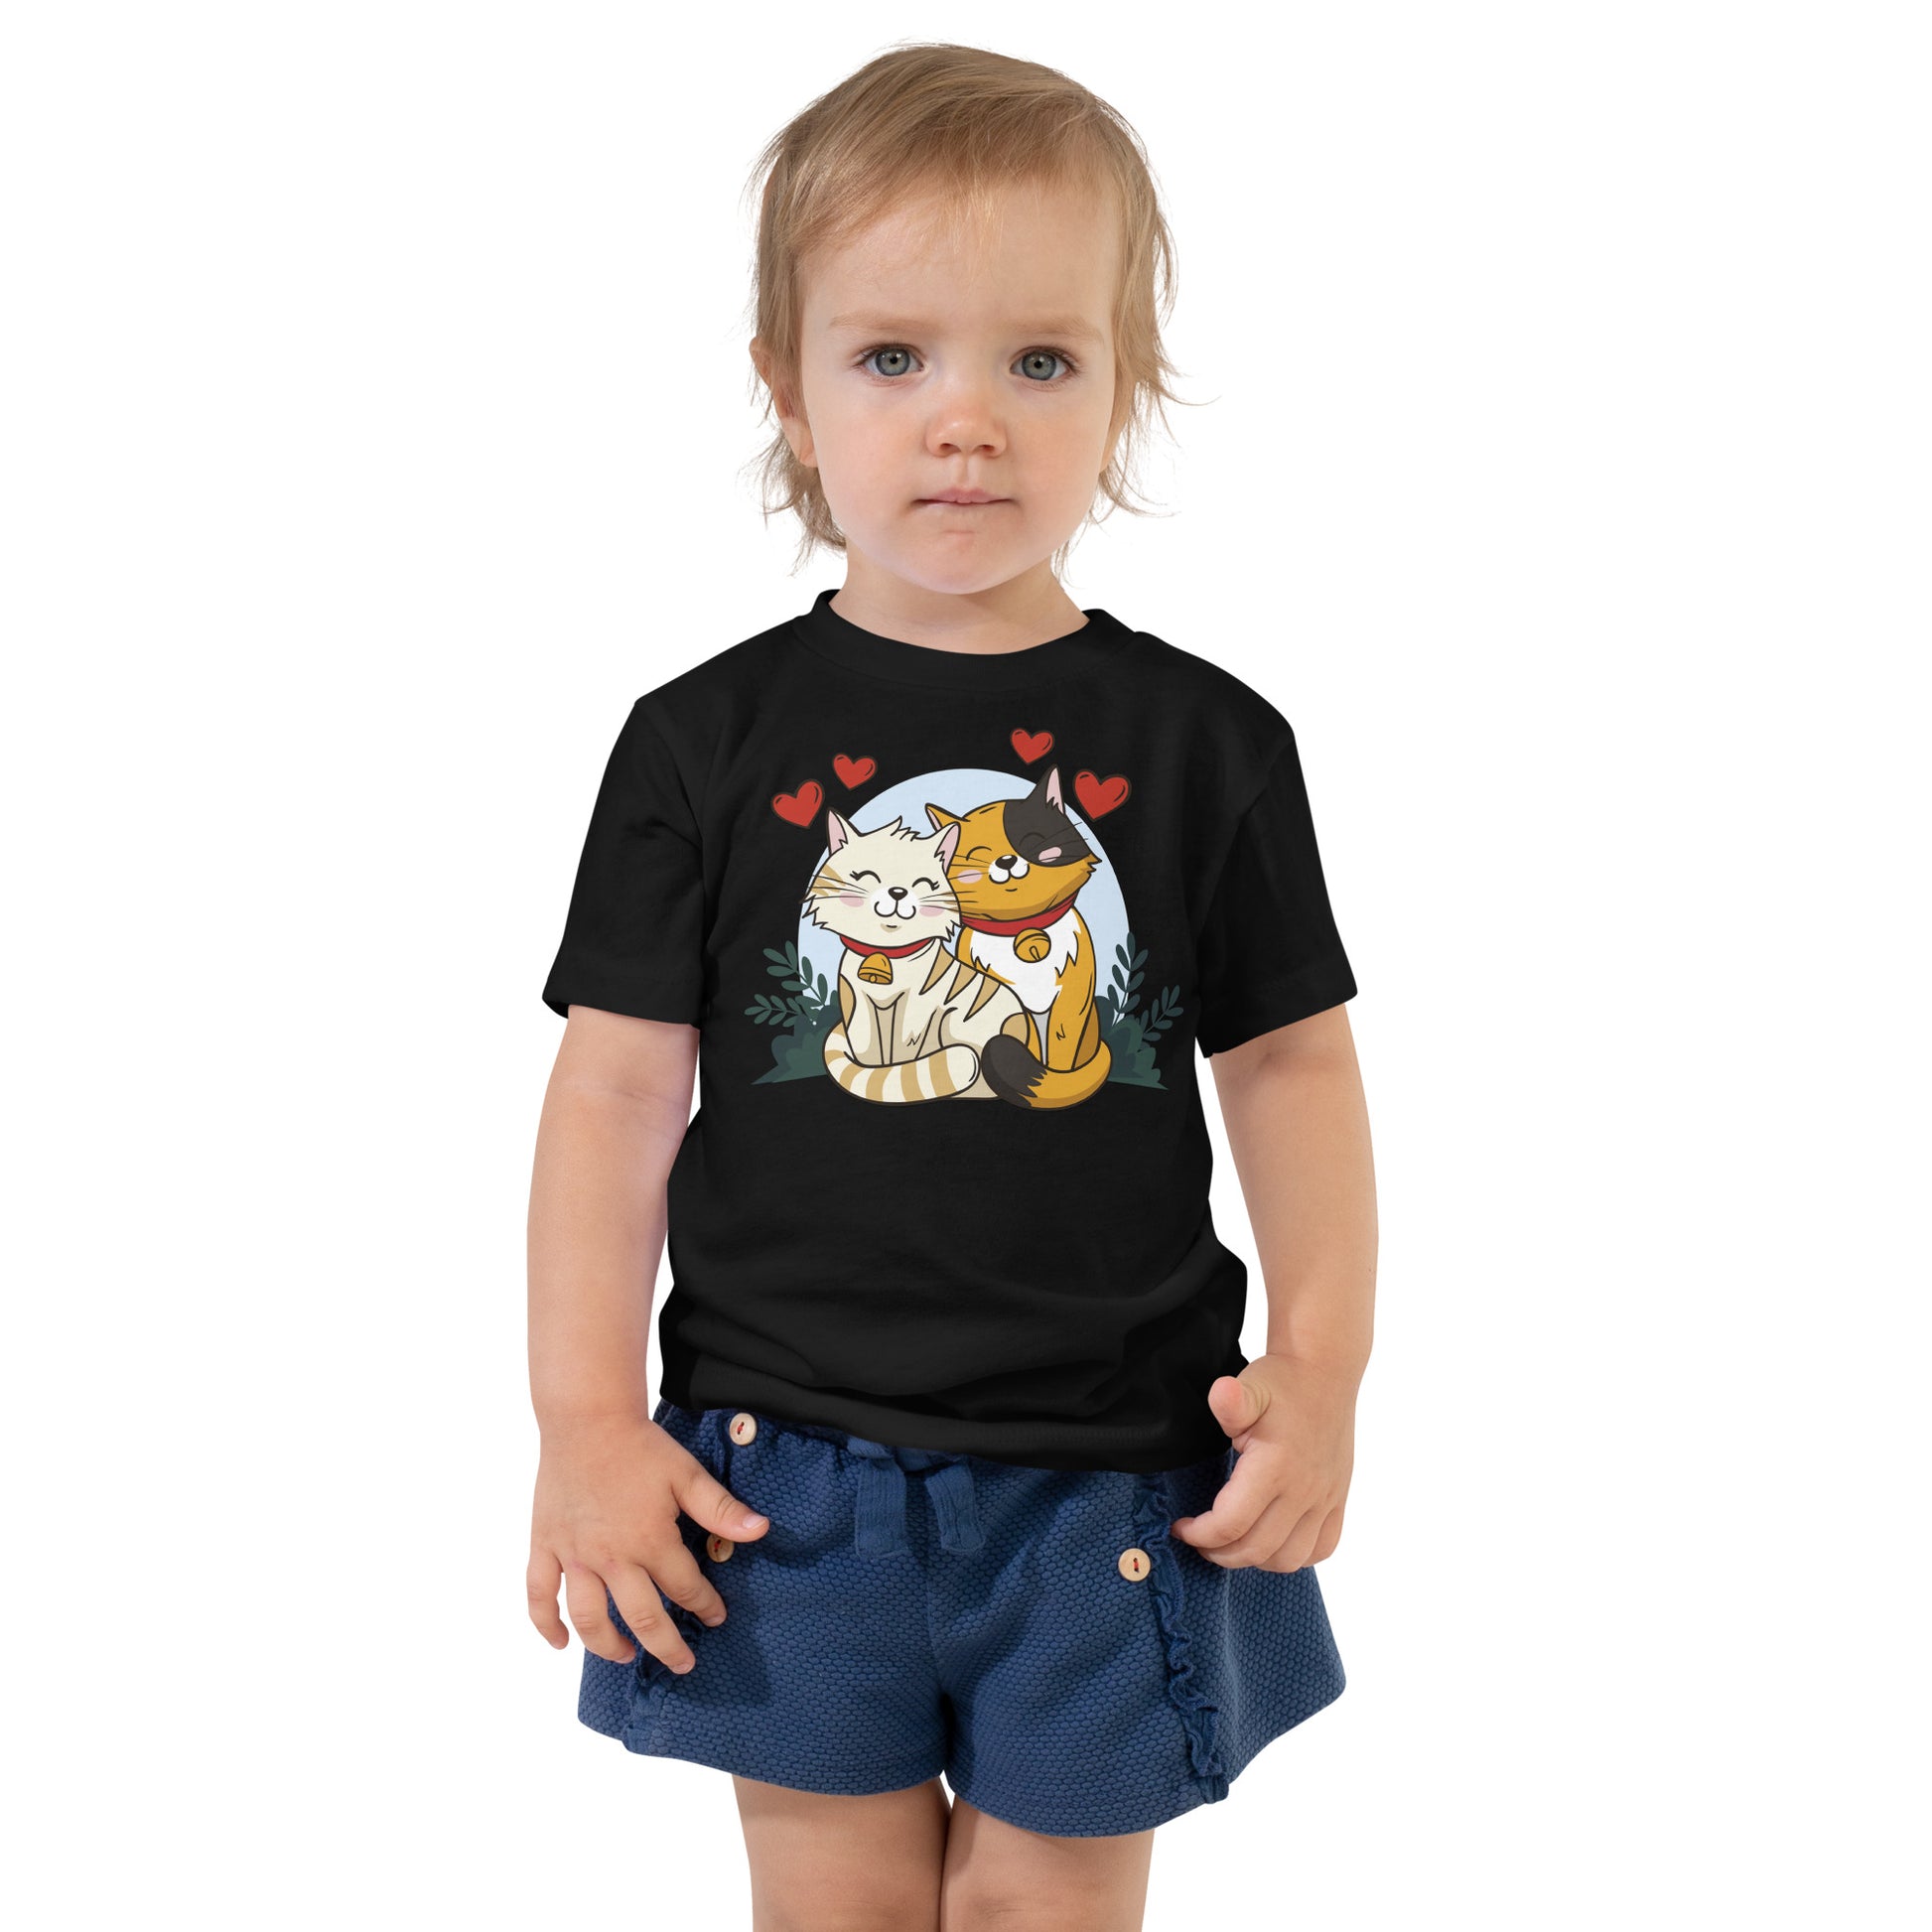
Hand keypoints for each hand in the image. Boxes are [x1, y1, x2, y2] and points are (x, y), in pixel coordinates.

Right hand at [527, 1413, 769, 1672]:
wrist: (586, 1419)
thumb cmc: (639, 1446)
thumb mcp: (686, 1474)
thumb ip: (721, 1509)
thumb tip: (761, 1531)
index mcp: (650, 1541)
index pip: (685, 1588)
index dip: (705, 1606)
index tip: (716, 1617)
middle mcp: (611, 1558)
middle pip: (641, 1618)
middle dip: (665, 1646)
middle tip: (682, 1664)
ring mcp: (574, 1555)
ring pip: (589, 1618)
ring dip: (608, 1645)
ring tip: (626, 1655)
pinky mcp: (545, 1545)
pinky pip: (539, 1595)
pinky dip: (546, 1624)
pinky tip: (560, 1642)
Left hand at [1168, 1354, 1356, 1572]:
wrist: (1324, 1372)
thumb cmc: (1282, 1381)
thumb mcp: (1251, 1386)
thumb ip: (1231, 1401)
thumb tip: (1222, 1394)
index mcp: (1276, 1467)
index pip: (1231, 1524)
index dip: (1200, 1534)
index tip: (1181, 1526)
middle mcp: (1304, 1490)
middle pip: (1256, 1549)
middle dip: (1219, 1553)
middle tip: (1199, 1541)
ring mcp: (1325, 1499)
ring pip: (1289, 1558)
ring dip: (1255, 1560)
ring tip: (1232, 1544)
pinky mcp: (1338, 1499)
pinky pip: (1322, 1548)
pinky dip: (1294, 1556)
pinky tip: (1272, 1542)